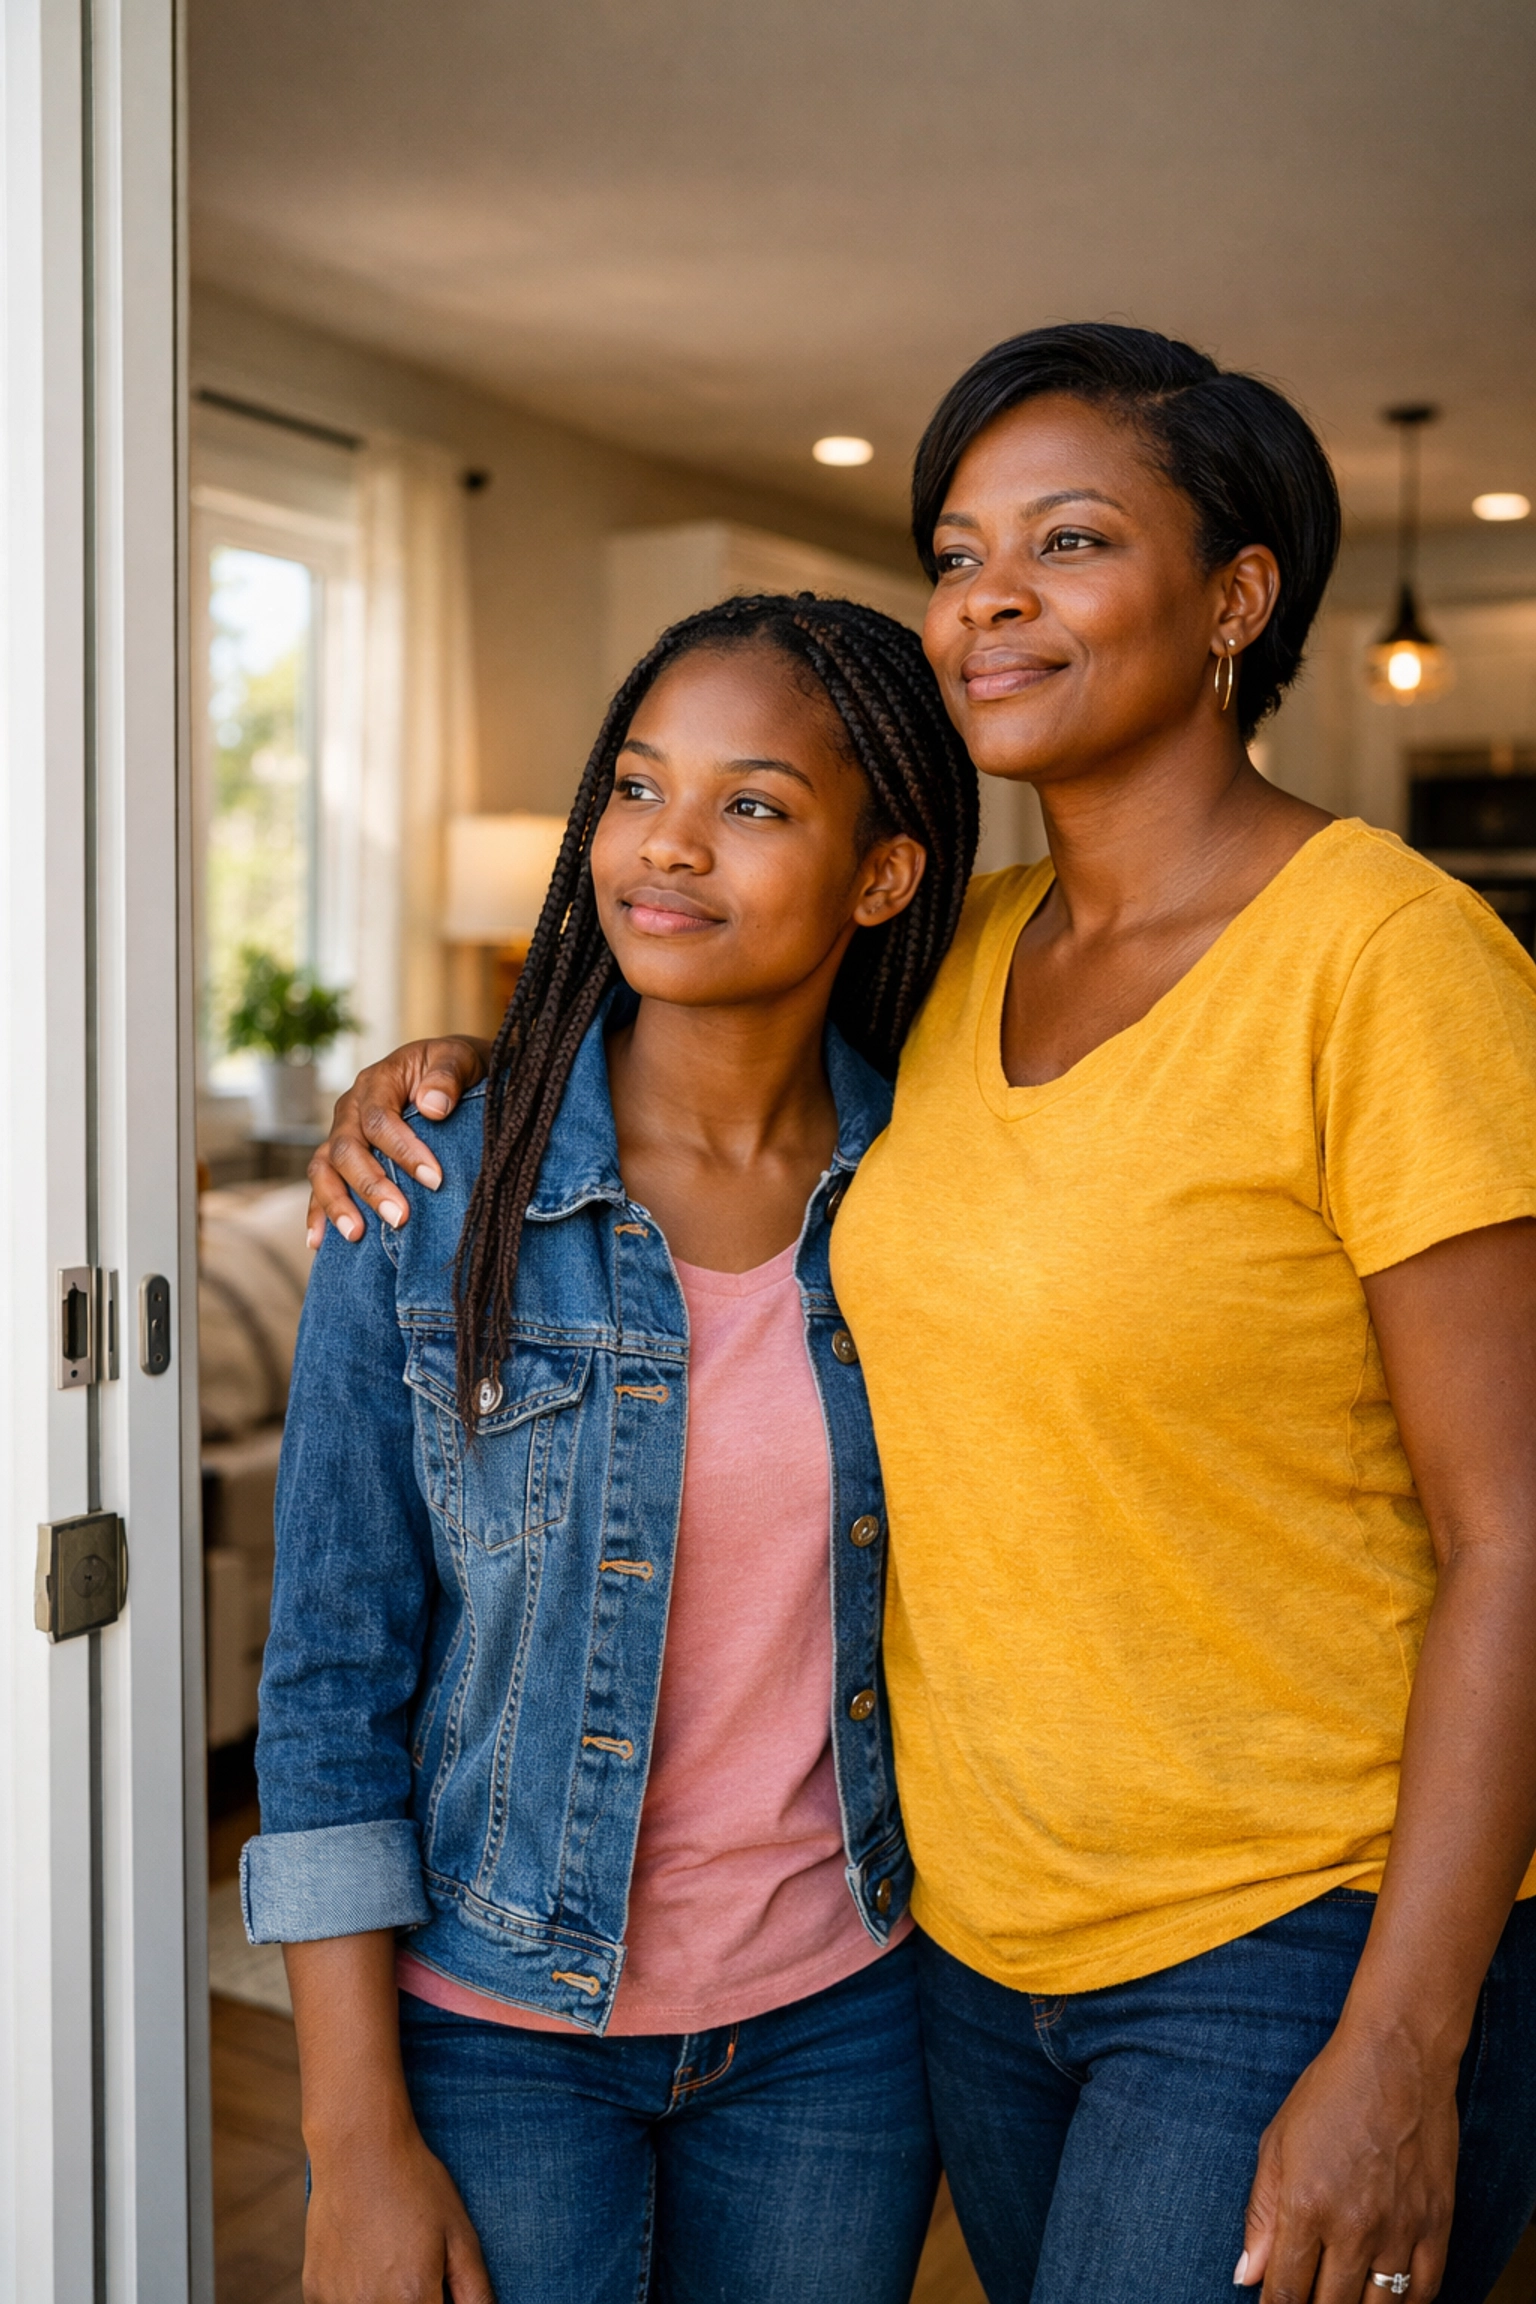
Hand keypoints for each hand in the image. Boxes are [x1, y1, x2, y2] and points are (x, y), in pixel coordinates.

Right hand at [301, 2115, 493, 2303]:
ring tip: (390, 2264)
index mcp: (412, 2298)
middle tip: (414, 2270)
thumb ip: (475, 2293)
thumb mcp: (460, 2235)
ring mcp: (337, 2303)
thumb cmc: (416, 2186)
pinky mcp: (314, 2294)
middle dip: (414, 2302)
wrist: (359, 2149)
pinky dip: (355, 2298)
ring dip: (384, 2301)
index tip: (438, 2289)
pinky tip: (364, 2264)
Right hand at [305, 1039, 488, 1245]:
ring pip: (324, 1168)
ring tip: (355, 1235)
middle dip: (371, 1186)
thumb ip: (447, 1076)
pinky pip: (320, 1184)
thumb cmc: (454, 1067)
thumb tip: (432, 1107)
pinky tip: (318, 1243)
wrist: (446, 1072)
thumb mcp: (459, 1059)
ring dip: (338, 1203)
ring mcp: (341, 1133)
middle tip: (400, 1217)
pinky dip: (317, 1212)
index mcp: (378, 1082)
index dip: (404, 1150)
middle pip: (347, 1149)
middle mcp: (351, 1108)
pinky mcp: (340, 1157)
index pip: (380, 1119)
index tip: (435, 1179)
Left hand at [1237, 2020, 1457, 2302]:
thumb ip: (1261, 2215)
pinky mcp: (1437, 2224)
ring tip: (1343, 2296)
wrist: (1397, 2057)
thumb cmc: (1329, 2093)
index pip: (1286, 2292)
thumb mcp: (1277, 2144)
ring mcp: (1400, 2229)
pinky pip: (1423, 2291)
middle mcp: (1354, 2226)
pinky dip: (1404, 2303)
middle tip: (1308, 2296)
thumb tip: (1246, 2277)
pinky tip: (1386, 2296)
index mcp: (1306, 2205)